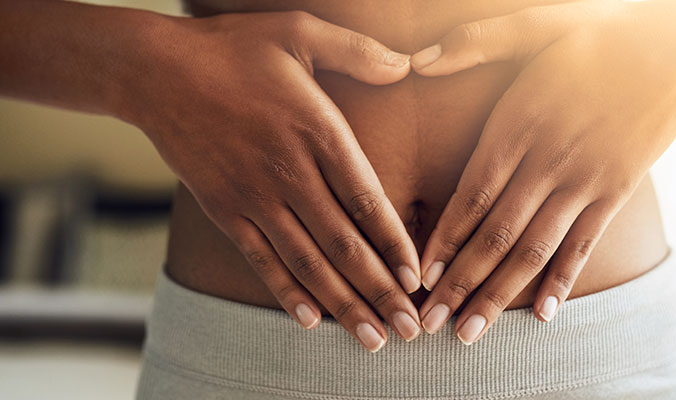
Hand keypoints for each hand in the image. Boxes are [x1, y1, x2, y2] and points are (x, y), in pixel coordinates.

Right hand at [125, 11, 422, 350]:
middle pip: (343, 244)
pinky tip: (310, 320)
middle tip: (409, 329)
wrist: (154, 71)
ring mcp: (254, 196)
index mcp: (317, 130)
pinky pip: (260, 260)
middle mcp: (289, 171)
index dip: (395, 244)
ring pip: (307, 262)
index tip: (417, 278)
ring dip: (342, 304)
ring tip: (372, 338)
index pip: (367, 200)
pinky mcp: (224, 209)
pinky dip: (287, 292)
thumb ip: (357, 50)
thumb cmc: (232, 49)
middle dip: (380, 291)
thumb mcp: (298, 32)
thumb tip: (406, 63)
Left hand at [410, 0, 675, 342]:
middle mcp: (548, 161)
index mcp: (519, 123)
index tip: (418, 275)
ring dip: (499, 294)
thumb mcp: (536, 25)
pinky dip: (562, 280)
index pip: (471, 194)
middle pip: (495, 234)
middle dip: (458, 282)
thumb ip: (476, 41)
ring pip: (534, 249)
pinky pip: (584, 245)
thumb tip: (420, 60)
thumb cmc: (600, 38)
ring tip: (472, 333)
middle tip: (430, 322)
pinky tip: (542, 315)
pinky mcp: (616, 193)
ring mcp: (585, 181)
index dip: (442, 239)